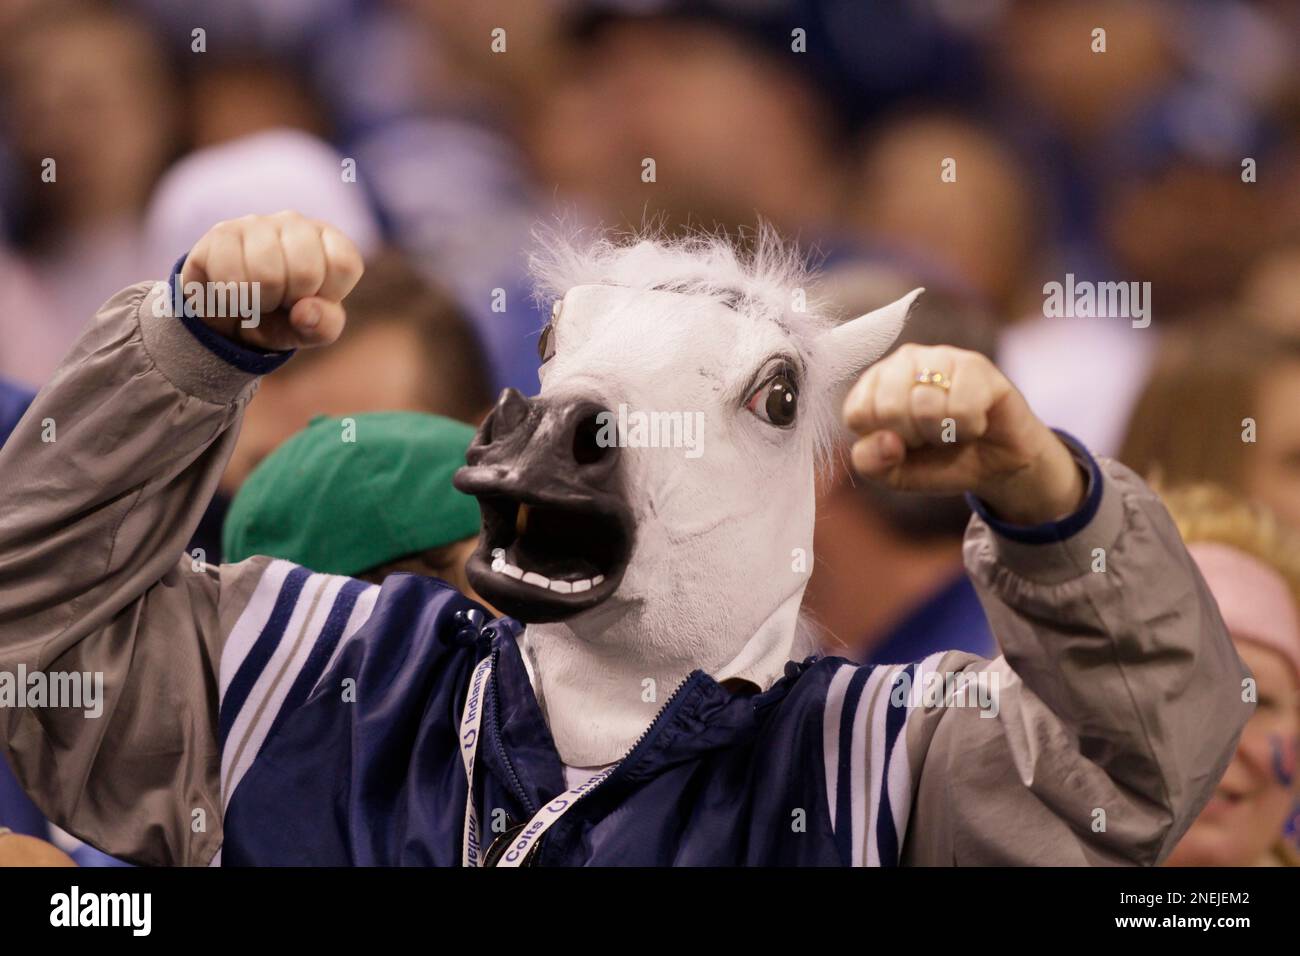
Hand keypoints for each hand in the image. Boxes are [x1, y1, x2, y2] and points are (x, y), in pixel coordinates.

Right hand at [180, 211, 362, 350]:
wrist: (228, 320)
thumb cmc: (281, 318)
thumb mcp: (312, 330)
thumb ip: (323, 325)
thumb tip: (305, 312)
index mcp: (328, 240)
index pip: (344, 263)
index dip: (327, 294)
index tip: (310, 299)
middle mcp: (294, 223)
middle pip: (306, 271)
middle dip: (290, 300)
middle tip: (278, 300)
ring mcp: (255, 223)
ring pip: (266, 274)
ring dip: (259, 302)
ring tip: (254, 297)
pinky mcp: (220, 234)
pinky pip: (230, 276)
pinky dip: (231, 300)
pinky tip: (230, 293)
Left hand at [843, 344, 1085, 524]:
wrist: (994, 464)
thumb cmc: (937, 461)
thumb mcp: (893, 473)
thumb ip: (870, 462)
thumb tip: (887, 440)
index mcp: (872, 384)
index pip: (857, 413)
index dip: (883, 441)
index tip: (903, 442)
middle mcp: (902, 361)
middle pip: (889, 408)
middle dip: (914, 437)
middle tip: (932, 436)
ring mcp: (939, 356)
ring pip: (925, 405)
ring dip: (944, 433)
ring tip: (953, 428)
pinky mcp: (975, 364)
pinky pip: (962, 408)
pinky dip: (970, 428)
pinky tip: (975, 421)